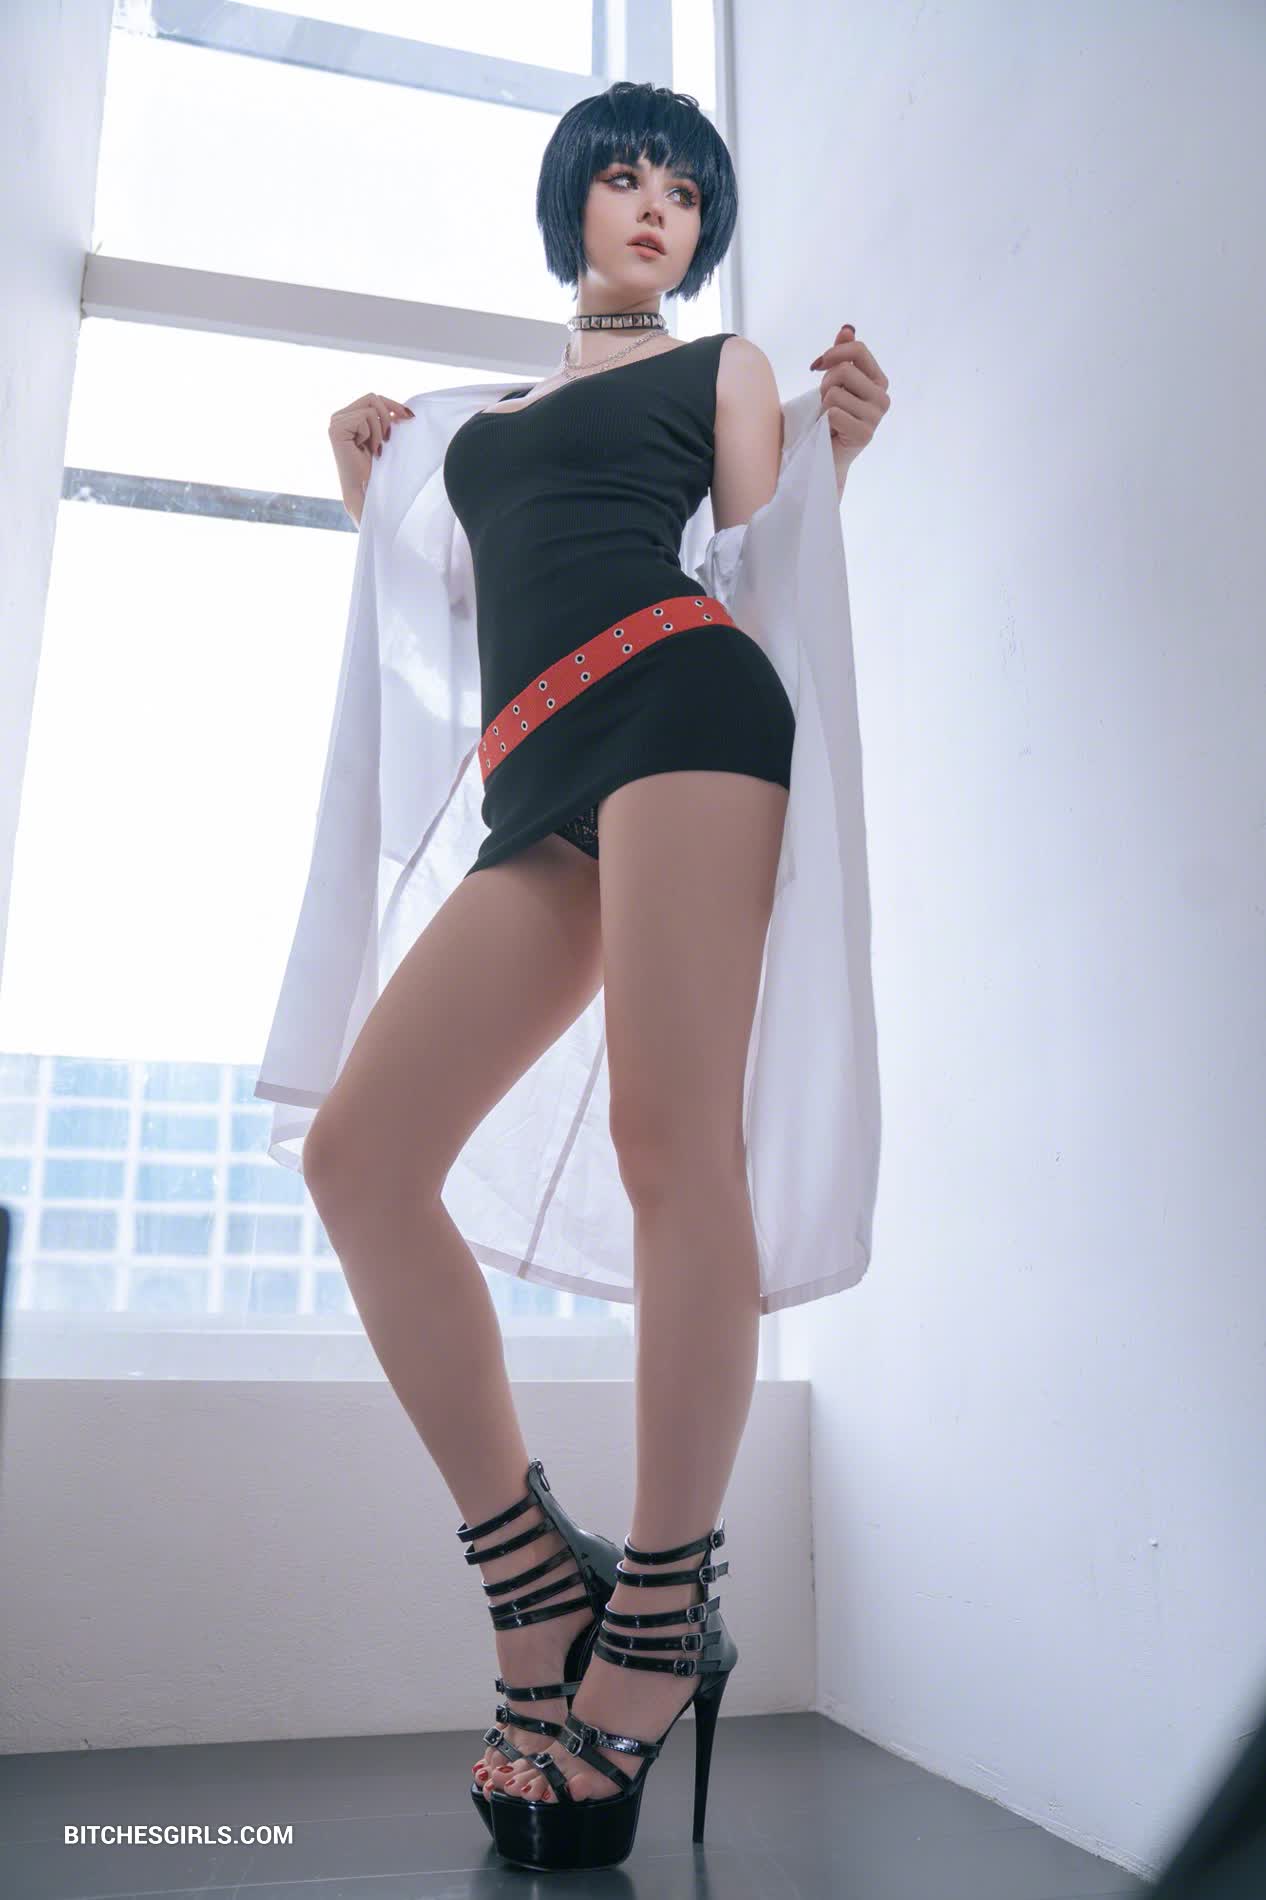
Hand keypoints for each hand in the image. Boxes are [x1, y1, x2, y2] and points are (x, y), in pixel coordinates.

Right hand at [328, 391, 416, 507]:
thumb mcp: (382, 437)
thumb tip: (403, 409)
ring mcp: (335, 422)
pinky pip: (364, 417)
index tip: (409, 415)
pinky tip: (367, 449)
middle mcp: (338, 416)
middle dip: (387, 416)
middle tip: (388, 438)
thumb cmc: (373, 467)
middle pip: (371, 398)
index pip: (372, 399)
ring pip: (370, 409)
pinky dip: (372, 434)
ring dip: (379, 430)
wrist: (364, 488)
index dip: (392, 404)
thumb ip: (386, 420)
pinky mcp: (337, 428)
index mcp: (347, 416)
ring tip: (375, 448)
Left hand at [809, 325, 889, 482]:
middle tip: (826, 402)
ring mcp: (876, 417)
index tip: (818, 365)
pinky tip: (830, 430)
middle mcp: (883, 397)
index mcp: (879, 380)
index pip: (858, 350)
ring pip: (835, 394)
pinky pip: (833, 413)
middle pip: (844, 371)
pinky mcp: (864, 434)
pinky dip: (824, 422)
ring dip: (823, 406)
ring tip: (828, 418)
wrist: (827, 453)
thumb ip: (843, 355)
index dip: (833, 353)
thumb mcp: (836, 381)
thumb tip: (847, 329)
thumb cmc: (831, 415)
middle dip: (826, 384)